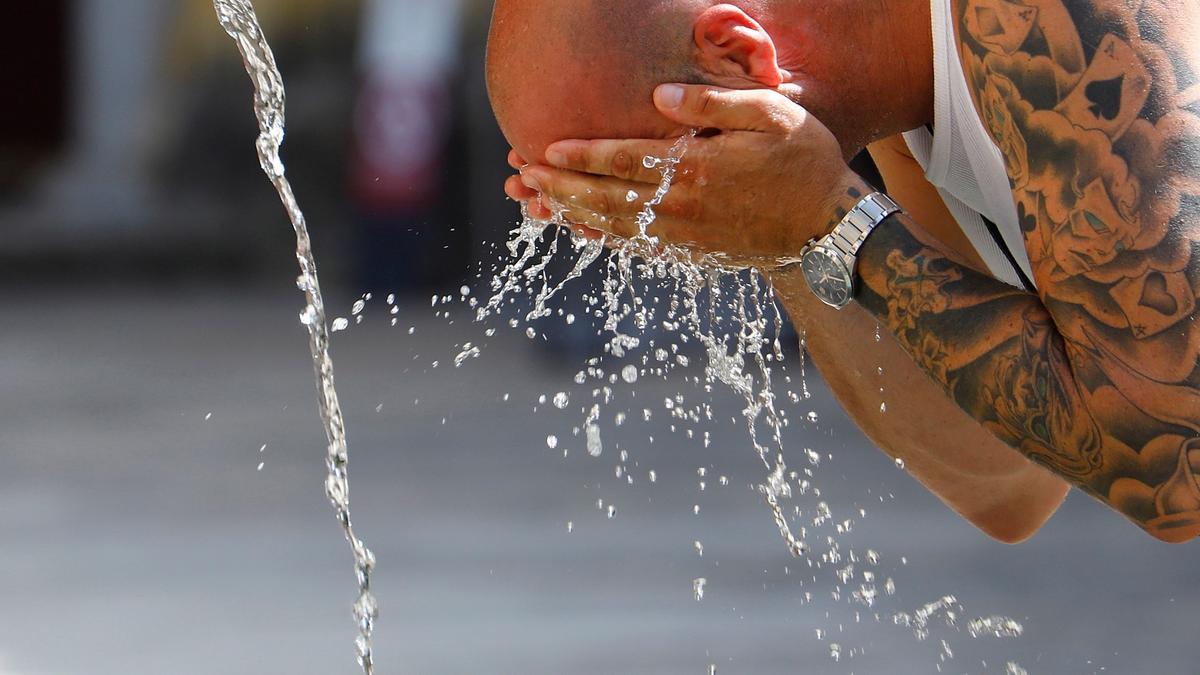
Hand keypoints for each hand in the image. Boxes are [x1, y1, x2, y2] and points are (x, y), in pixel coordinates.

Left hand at [515, 84, 869, 265]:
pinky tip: (579, 229)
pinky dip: (602, 238)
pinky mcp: (692, 253)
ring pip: (614, 227)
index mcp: (699, 170)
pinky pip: (636, 248)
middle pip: (607, 198)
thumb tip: (657, 95)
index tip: (545, 149)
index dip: (582, 156)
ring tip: (534, 203)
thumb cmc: (806, 161)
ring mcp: (686, 236)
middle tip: (521, 177)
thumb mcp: (770, 115)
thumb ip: (712, 104)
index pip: (626, 161)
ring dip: (571, 214)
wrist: (831, 227)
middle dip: (561, 187)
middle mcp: (684, 208)